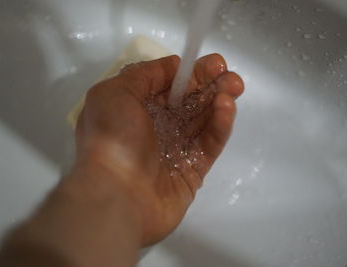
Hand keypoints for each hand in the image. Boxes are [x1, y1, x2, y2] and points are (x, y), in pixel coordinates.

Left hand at [74, 54, 243, 244]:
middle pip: (189, 102)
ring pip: (203, 121)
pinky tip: (226, 108)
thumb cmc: (112, 139)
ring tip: (234, 87)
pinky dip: (220, 125)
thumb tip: (174, 66)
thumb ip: (144, 75)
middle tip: (230, 77)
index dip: (191, 73)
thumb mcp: (115, 94)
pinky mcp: (192, 170)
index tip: (212, 64)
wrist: (116, 196)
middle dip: (211, 85)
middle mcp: (156, 128)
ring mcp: (175, 150)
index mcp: (136, 110)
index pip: (169, 86)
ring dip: (219, 101)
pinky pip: (209, 144)